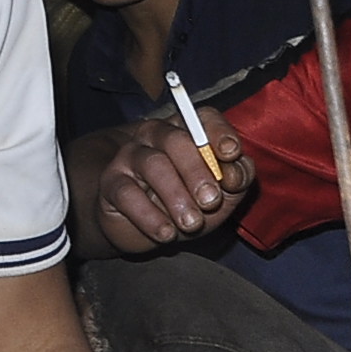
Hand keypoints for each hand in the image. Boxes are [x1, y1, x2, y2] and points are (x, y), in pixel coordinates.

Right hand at [93, 116, 254, 253]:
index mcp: (190, 131)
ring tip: (191, 223)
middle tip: (210, 201)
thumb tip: (235, 174)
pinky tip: (167, 233)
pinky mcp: (112, 182)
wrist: (146, 228)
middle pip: (177, 140)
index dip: (219, 132)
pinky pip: (128, 194)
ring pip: (153, 164)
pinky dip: (150, 216)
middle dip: (197, 171)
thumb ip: (238, 179)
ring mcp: (131, 156)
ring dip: (176, 196)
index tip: (231, 154)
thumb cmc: (190, 203)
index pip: (205, 118)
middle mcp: (158, 135)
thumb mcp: (223, 194)